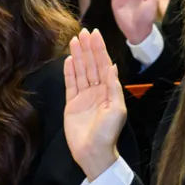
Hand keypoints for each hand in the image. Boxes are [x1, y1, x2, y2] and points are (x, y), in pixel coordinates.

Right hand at [64, 29, 125, 179]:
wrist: (92, 152)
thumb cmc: (107, 133)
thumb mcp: (116, 110)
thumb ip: (113, 87)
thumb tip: (112, 66)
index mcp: (109, 91)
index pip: (103, 65)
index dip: (99, 50)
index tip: (95, 35)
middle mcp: (97, 91)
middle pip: (91, 65)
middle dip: (88, 48)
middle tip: (83, 32)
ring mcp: (83, 97)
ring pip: (80, 71)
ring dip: (78, 56)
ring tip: (73, 41)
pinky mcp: (71, 104)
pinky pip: (70, 84)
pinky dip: (69, 72)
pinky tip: (68, 60)